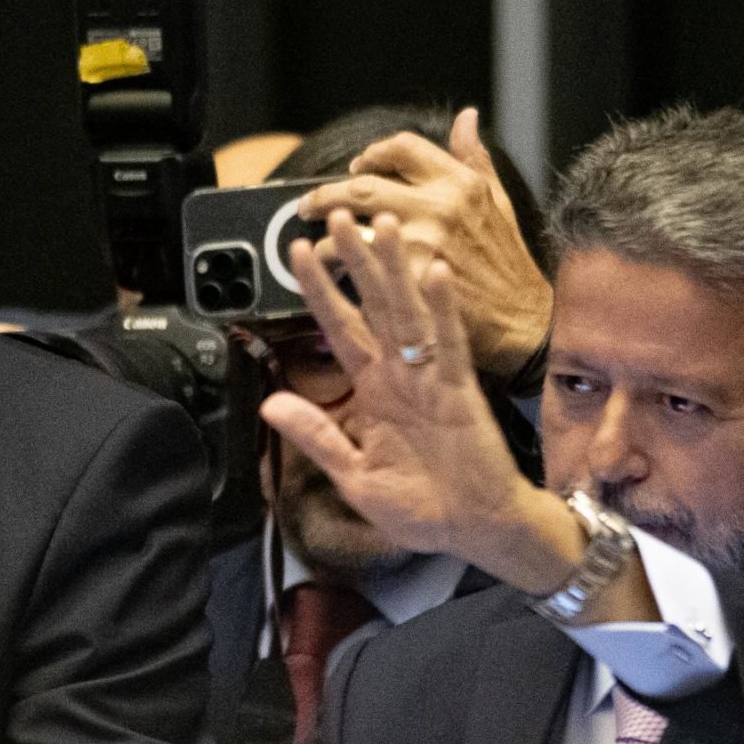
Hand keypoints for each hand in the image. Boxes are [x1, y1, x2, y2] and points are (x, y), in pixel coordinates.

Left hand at [259, 209, 584, 593]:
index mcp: (373, 391)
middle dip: (356, 261)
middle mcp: (400, 375)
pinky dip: (442, 309)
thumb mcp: (354, 475)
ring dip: (395, 269)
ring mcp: (430, 379)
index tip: (299, 254)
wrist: (474, 529)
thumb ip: (316, 436)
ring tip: (383, 225)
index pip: (338, 329)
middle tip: (339, 214)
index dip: (319, 291)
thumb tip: (270, 403)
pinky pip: (449, 344)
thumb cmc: (420, 506)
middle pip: (373, 306)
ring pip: (408, 313)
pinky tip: (434, 272)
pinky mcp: (460, 392)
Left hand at [298, 106, 551, 377]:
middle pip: (362, 186)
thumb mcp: (499, 201)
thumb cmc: (507, 262)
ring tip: (315, 243)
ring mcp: (421, 241)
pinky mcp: (406, 277)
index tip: (357, 166)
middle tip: (309, 204)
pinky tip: (333, 272)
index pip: (403, 147)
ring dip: (326, 236)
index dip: (373, 153)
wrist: (521, 320)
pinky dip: (338, 268)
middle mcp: (438, 206)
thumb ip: (474, 158)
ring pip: (350, 228)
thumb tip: (465, 116)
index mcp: (459, 183)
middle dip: (326, 194)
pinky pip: (355, 266)